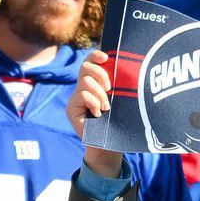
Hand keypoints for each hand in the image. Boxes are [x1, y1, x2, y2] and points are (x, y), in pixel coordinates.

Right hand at [67, 50, 122, 176]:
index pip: (91, 62)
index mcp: (96, 83)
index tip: (106, 57)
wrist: (109, 144)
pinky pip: (82, 95)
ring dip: (100, 94)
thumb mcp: (120, 100)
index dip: (96, 56)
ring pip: (85, 81)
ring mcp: (76, 97)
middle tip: (109, 88)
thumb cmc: (118, 122)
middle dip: (100, 74)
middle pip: (85, 67)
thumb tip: (128, 69)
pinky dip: (93, 103)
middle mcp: (83, 87)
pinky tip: (98, 114)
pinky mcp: (71, 108)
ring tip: (106, 108)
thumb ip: (119, 86)